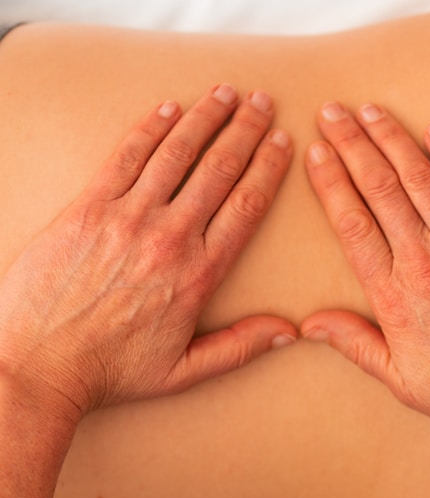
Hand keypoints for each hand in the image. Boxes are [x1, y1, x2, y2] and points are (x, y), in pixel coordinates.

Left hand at [0, 84, 295, 424]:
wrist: (40, 364)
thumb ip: (240, 347)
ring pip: (176, 154)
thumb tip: (289, 332)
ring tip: (225, 93)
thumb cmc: (112, 369)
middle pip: (218, 169)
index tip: (282, 143)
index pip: (246, 206)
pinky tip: (169, 109)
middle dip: (245, 129)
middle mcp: (168, 237)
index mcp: (198, 273)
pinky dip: (149, 129)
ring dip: (205, 117)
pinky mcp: (88, 209)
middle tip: (262, 102)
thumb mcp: (185, 370)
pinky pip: (125, 157)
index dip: (268, 168)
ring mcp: (126, 218)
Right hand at [302, 102, 429, 446]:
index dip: (331, 184)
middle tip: (332, 114)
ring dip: (392, 140)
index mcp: (393, 296)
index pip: (352, 225)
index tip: (316, 154)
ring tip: (370, 112)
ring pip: (420, 180)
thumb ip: (354, 344)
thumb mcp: (401, 380)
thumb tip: (311, 325)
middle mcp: (424, 261)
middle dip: (351, 146)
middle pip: (379, 190)